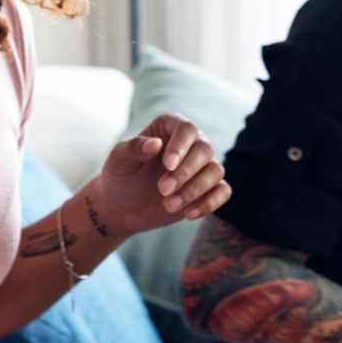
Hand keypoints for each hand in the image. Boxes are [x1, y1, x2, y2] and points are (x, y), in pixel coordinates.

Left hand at [89, 113, 230, 236]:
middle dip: (186, 173)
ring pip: (216, 171)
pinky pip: (223, 191)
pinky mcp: (206, 189)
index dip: (181, 146)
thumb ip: (134, 148)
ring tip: (169, 205)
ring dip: (195, 190)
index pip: (187, 129)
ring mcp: (200, 167)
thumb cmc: (119, 176)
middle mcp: (189, 144)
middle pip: (205, 149)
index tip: (167, 165)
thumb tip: (155, 144)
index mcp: (168, 128)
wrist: (121, 207)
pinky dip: (210, 202)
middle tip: (162, 190)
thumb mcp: (119, 160)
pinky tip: (189, 214)